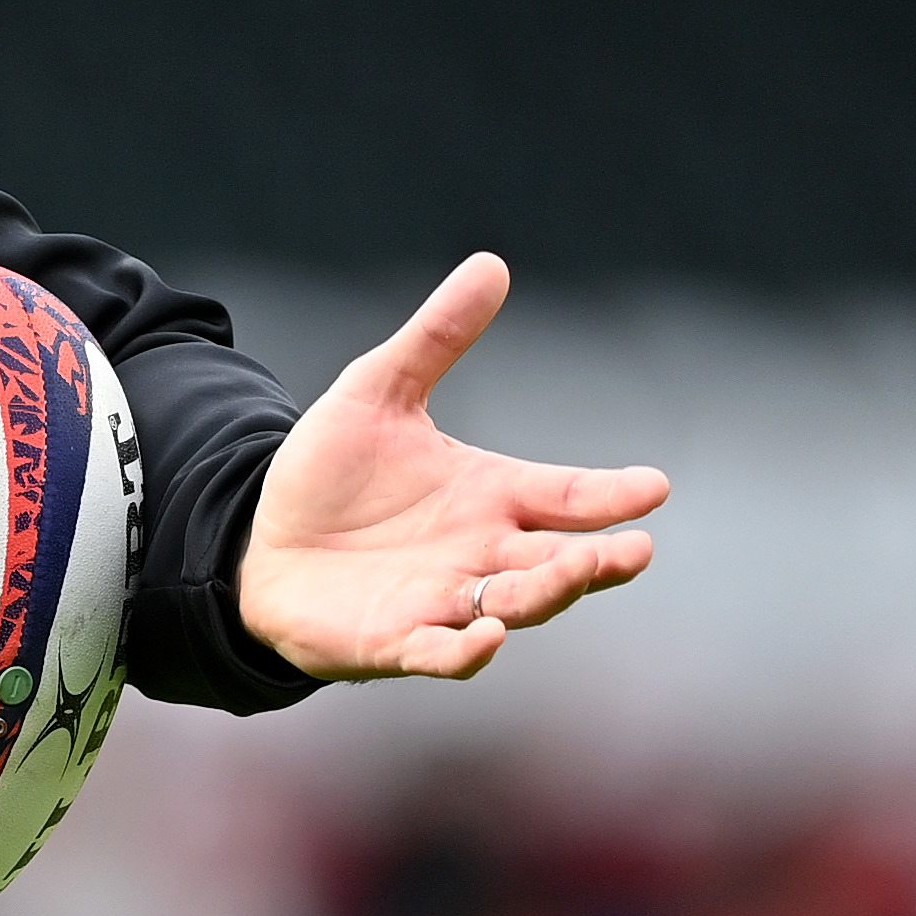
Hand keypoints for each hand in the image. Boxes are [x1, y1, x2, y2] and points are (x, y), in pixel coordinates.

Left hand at [237, 253, 662, 679]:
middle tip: (635, 550)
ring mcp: (443, 601)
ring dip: (547, 594)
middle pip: (556, 561)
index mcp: (491, 496)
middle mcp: (481, 554)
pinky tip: (486, 635)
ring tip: (576, 572)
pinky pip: (439, 652)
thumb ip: (437, 336)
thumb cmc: (331, 475)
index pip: (566, 496)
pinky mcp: (394, 640)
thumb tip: (492, 263)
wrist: (260, 543)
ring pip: (513, 605)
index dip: (610, 494)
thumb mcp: (377, 389)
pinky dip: (464, 650)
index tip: (655, 487)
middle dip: (596, 559)